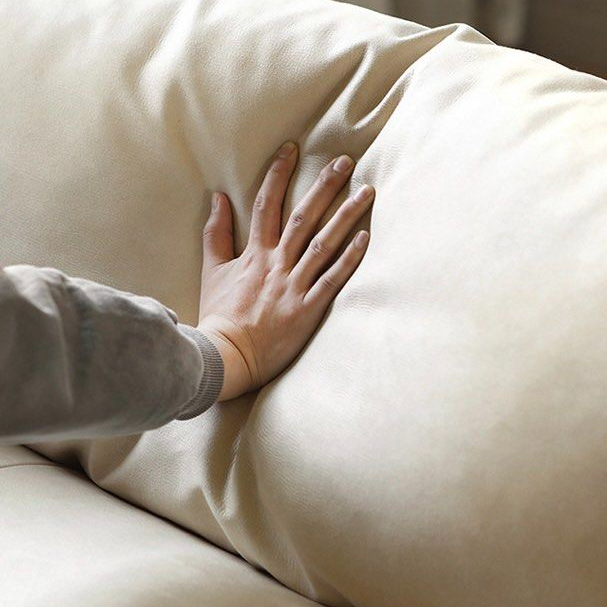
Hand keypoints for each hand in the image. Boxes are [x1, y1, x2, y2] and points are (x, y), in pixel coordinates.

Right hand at [197, 141, 373, 400]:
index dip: (278, 173)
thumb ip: (216, 233)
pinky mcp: (308, 308)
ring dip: (346, 216)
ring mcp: (293, 285)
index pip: (267, 204)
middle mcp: (276, 263)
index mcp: (254, 253)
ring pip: (324, 243)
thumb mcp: (212, 270)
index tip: (292, 149)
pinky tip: (366, 239)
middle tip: (345, 161)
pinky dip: (349, 259)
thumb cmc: (221, 314)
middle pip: (303, 217)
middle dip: (324, 186)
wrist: (227, 355)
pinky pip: (332, 280)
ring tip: (367, 192)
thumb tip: (217, 198)